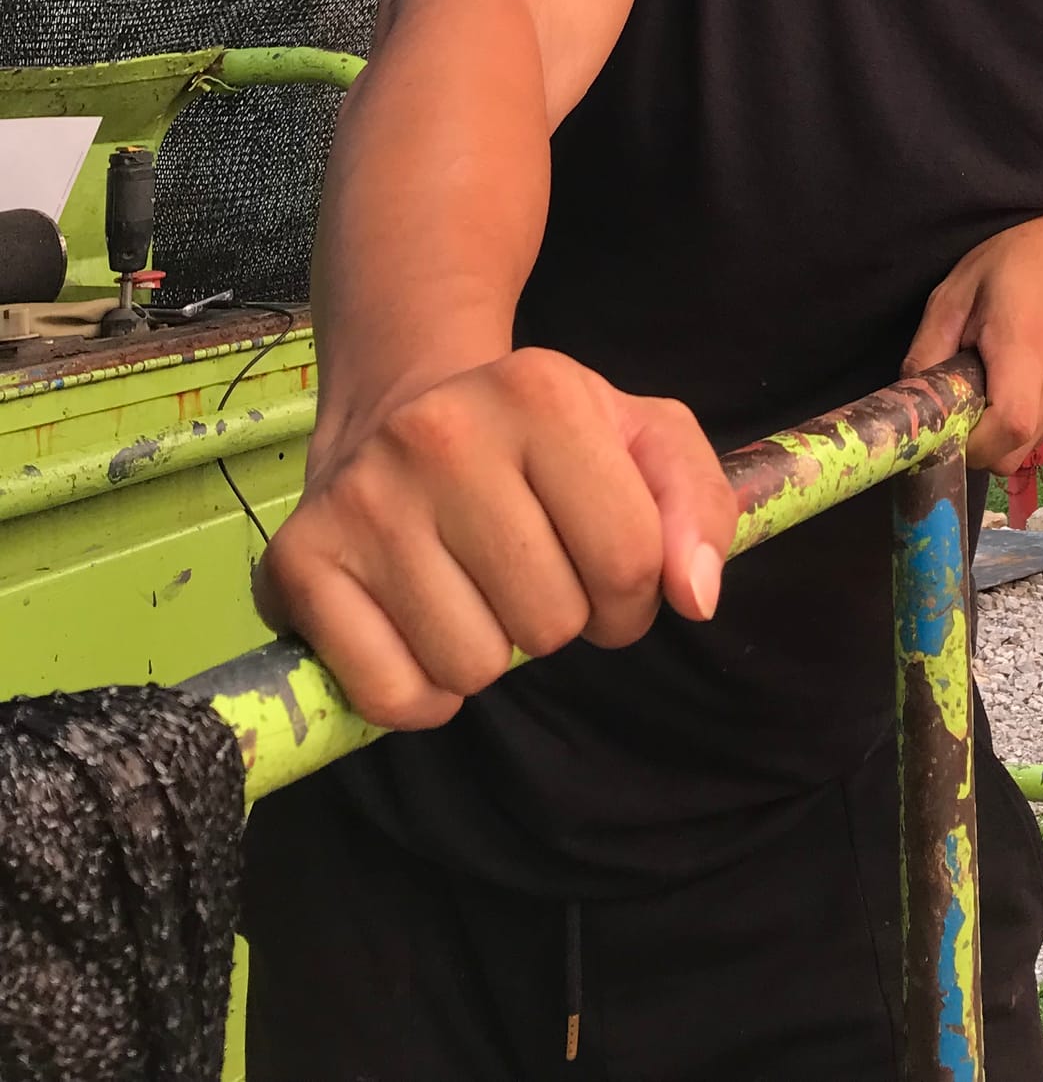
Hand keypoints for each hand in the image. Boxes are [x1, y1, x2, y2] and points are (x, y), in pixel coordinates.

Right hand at [254, 348, 738, 731]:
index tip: (603, 571)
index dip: (633, 595)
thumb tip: (696, 596)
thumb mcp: (639, 437)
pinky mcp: (301, 560)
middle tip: (527, 571)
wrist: (401, 404)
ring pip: (473, 666)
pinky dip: (417, 693)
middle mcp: (441, 433)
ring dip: (487, 653)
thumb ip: (697, 505)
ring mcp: (364, 497)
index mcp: (540, 391)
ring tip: (471, 587)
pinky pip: (390, 696)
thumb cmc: (540, 438)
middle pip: (552, 622)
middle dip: (559, 620)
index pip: (633, 562)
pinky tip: (419, 626)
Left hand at [901, 210, 1042, 473]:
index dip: (972, 442)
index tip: (951, 424)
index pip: (1009, 427)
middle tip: (968, 397)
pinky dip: (1031, 419)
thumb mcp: (955, 293)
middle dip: (981, 441)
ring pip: (1032, 445)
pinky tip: (1027, 377)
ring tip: (1001, 376)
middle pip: (1015, 449)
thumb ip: (928, 351)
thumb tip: (916, 406)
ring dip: (1006, 429)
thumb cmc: (1014, 260)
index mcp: (1028, 345)